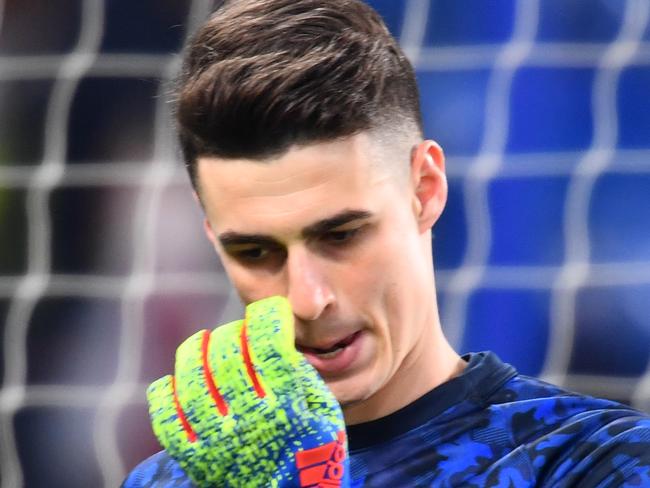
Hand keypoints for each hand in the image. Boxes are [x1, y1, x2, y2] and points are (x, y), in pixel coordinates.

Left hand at [146, 296, 349, 486]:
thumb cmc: (312, 455)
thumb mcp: (325, 415)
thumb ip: (303, 378)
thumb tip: (276, 343)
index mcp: (287, 408)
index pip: (270, 346)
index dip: (268, 318)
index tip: (269, 311)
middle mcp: (250, 420)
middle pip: (227, 356)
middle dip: (231, 332)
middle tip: (237, 332)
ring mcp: (217, 439)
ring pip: (192, 381)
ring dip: (194, 351)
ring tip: (201, 341)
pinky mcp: (194, 457)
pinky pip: (166, 418)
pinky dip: (165, 392)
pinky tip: (174, 380)